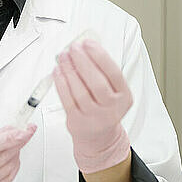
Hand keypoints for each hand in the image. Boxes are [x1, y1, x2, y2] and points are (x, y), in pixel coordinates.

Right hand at [0, 124, 36, 181]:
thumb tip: (11, 130)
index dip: (13, 138)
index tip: (26, 130)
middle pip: (4, 156)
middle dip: (18, 142)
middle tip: (25, 131)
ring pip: (8, 168)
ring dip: (16, 154)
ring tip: (15, 144)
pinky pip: (6, 179)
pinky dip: (13, 167)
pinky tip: (12, 159)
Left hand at [52, 39, 131, 172]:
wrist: (98, 137)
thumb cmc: (104, 108)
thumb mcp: (112, 91)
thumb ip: (102, 72)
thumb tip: (84, 48)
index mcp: (124, 97)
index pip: (114, 73)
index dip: (100, 56)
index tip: (88, 43)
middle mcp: (111, 109)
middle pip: (97, 82)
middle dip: (83, 61)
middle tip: (73, 48)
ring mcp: (94, 117)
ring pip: (80, 91)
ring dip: (69, 70)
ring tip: (63, 56)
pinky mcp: (77, 122)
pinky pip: (67, 100)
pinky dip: (61, 83)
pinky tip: (58, 71)